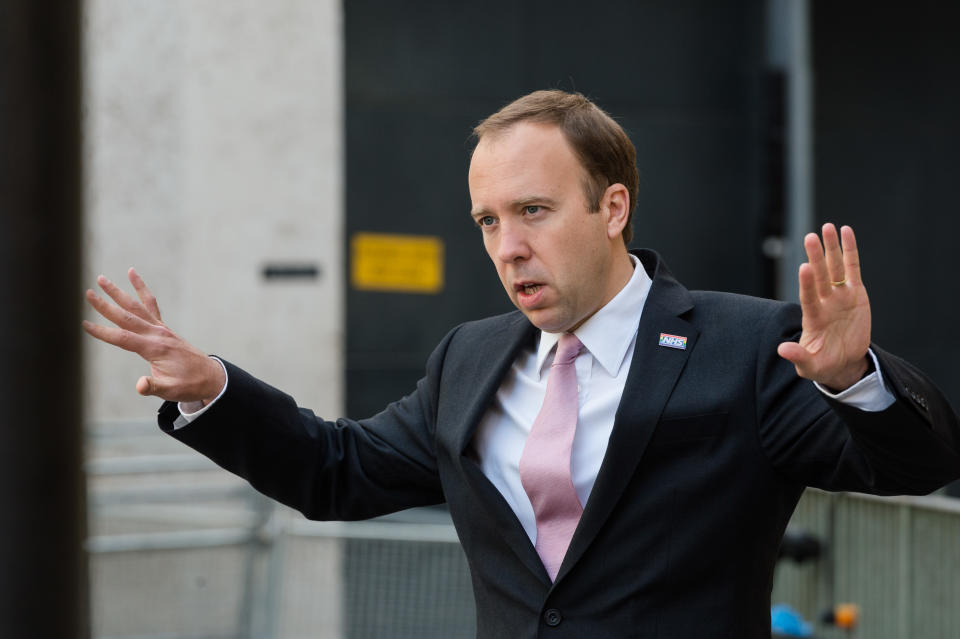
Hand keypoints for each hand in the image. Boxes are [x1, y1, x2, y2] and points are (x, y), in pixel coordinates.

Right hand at [83, 268, 225, 402]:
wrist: (210, 377)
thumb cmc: (188, 384)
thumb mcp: (170, 390)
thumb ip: (153, 387)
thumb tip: (140, 386)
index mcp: (155, 348)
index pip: (123, 338)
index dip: (103, 332)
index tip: (84, 324)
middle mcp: (157, 334)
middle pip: (126, 316)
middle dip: (106, 306)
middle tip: (88, 293)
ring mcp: (161, 328)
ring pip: (136, 306)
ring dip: (118, 292)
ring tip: (102, 279)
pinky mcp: (164, 328)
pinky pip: (150, 304)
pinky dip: (141, 289)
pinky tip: (132, 274)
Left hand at [777, 224, 871, 390]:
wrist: (843, 364)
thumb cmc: (822, 365)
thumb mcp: (809, 365)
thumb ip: (798, 357)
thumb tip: (781, 351)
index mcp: (813, 317)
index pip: (808, 297)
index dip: (807, 283)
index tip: (804, 267)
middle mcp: (824, 302)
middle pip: (820, 276)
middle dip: (816, 257)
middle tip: (810, 236)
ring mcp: (840, 296)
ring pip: (835, 268)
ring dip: (831, 248)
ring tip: (827, 227)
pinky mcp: (856, 293)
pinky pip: (852, 268)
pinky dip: (850, 251)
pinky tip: (845, 232)